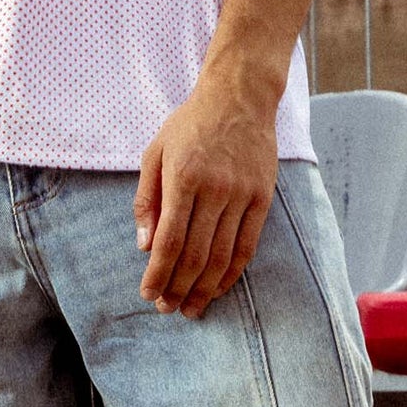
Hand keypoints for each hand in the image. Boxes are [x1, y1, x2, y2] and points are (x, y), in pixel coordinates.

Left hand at [134, 67, 279, 317]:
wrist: (239, 97)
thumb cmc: (190, 125)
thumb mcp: (155, 153)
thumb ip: (146, 200)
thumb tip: (144, 247)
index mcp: (183, 178)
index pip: (169, 240)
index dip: (158, 274)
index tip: (148, 294)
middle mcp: (215, 189)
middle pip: (195, 254)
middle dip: (179, 288)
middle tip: (167, 309)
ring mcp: (242, 194)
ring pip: (222, 256)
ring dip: (205, 288)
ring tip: (192, 307)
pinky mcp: (262, 197)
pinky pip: (247, 245)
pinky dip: (232, 272)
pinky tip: (219, 287)